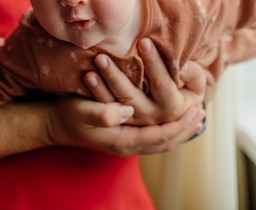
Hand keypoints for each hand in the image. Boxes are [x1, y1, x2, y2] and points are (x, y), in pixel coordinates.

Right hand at [46, 95, 204, 156]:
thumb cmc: (68, 115)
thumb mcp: (81, 110)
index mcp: (122, 140)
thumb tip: (124, 111)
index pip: (160, 136)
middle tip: (201, 113)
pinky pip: (153, 139)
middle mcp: (127, 145)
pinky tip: (172, 121)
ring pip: (160, 142)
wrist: (54, 125)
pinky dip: (167, 132)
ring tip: (193, 118)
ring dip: (178, 131)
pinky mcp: (123, 137)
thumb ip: (102, 113)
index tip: (196, 110)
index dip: (179, 124)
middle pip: (165, 143)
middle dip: (184, 129)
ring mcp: (125, 144)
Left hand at [84, 38, 205, 125]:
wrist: (175, 114)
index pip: (163, 85)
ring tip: (95, 63)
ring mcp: (134, 121)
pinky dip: (95, 94)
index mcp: (173, 108)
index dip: (155, 64)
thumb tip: (183, 67)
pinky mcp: (120, 121)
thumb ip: (194, 75)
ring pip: (116, 104)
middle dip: (117, 76)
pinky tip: (87, 76)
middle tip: (103, 56)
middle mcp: (152, 118)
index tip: (144, 41)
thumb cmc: (186, 90)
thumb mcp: (196, 85)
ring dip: (103, 85)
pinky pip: (105, 110)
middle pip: (133, 97)